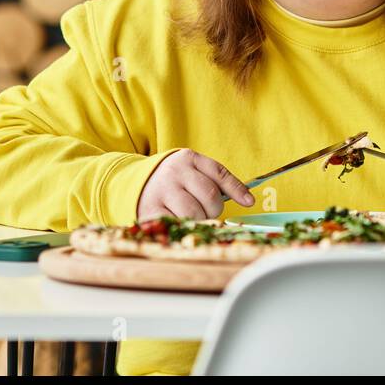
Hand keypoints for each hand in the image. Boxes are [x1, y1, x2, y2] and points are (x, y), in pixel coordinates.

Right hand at [137, 149, 253, 220]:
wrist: (135, 183)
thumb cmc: (172, 180)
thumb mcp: (191, 171)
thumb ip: (214, 180)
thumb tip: (247, 199)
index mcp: (188, 158)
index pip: (219, 173)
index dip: (236, 189)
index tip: (249, 202)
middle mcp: (175, 172)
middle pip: (210, 196)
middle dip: (214, 209)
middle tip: (206, 210)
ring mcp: (162, 191)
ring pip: (195, 212)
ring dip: (200, 219)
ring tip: (192, 215)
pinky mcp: (152, 209)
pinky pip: (178, 223)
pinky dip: (185, 226)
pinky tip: (181, 221)